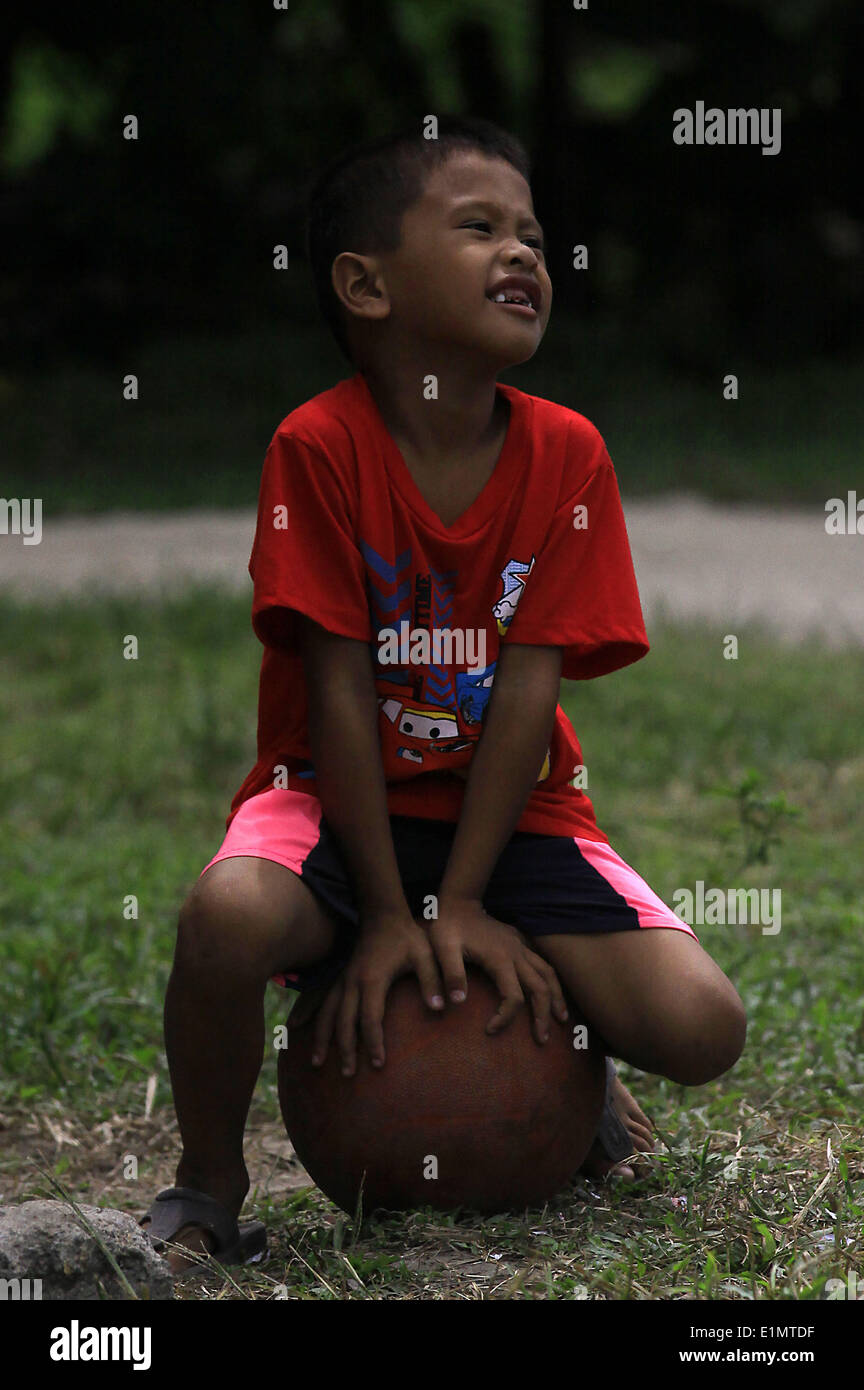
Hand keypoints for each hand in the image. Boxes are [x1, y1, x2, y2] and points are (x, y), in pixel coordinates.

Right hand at [289, 911, 444, 1076]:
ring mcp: (343, 979)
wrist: (384, 913)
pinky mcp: (340, 976)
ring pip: (328, 1013)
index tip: (377, 1064)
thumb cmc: (407, 936)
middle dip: (345, 1049)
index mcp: (373, 979)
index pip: (371, 1018)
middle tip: (347, 1074)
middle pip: (345, 1021)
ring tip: (316, 1063)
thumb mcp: (426, 955)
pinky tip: (296, 1027)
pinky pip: (321, 1000)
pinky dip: (308, 1014)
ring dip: (321, 1038)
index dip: (374, 1042)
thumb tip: (444, 1006)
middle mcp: (352, 981)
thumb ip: (434, 980)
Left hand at [427, 898, 568, 1044]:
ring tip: (561, 1019)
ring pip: (548, 974)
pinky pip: (542, 962)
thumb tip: (456, 1003)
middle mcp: (516, 953)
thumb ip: (451, 974)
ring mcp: (520, 946)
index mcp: (500, 959)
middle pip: (540, 988)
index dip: (505, 1017)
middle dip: (544, 1015)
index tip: (490, 1030)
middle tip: (542, 1039)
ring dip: (556, 997)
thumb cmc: (447, 927)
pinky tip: (552, 989)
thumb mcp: (443, 949)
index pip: (514, 997)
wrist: (458, 901)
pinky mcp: (519, 940)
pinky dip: (551, 979)